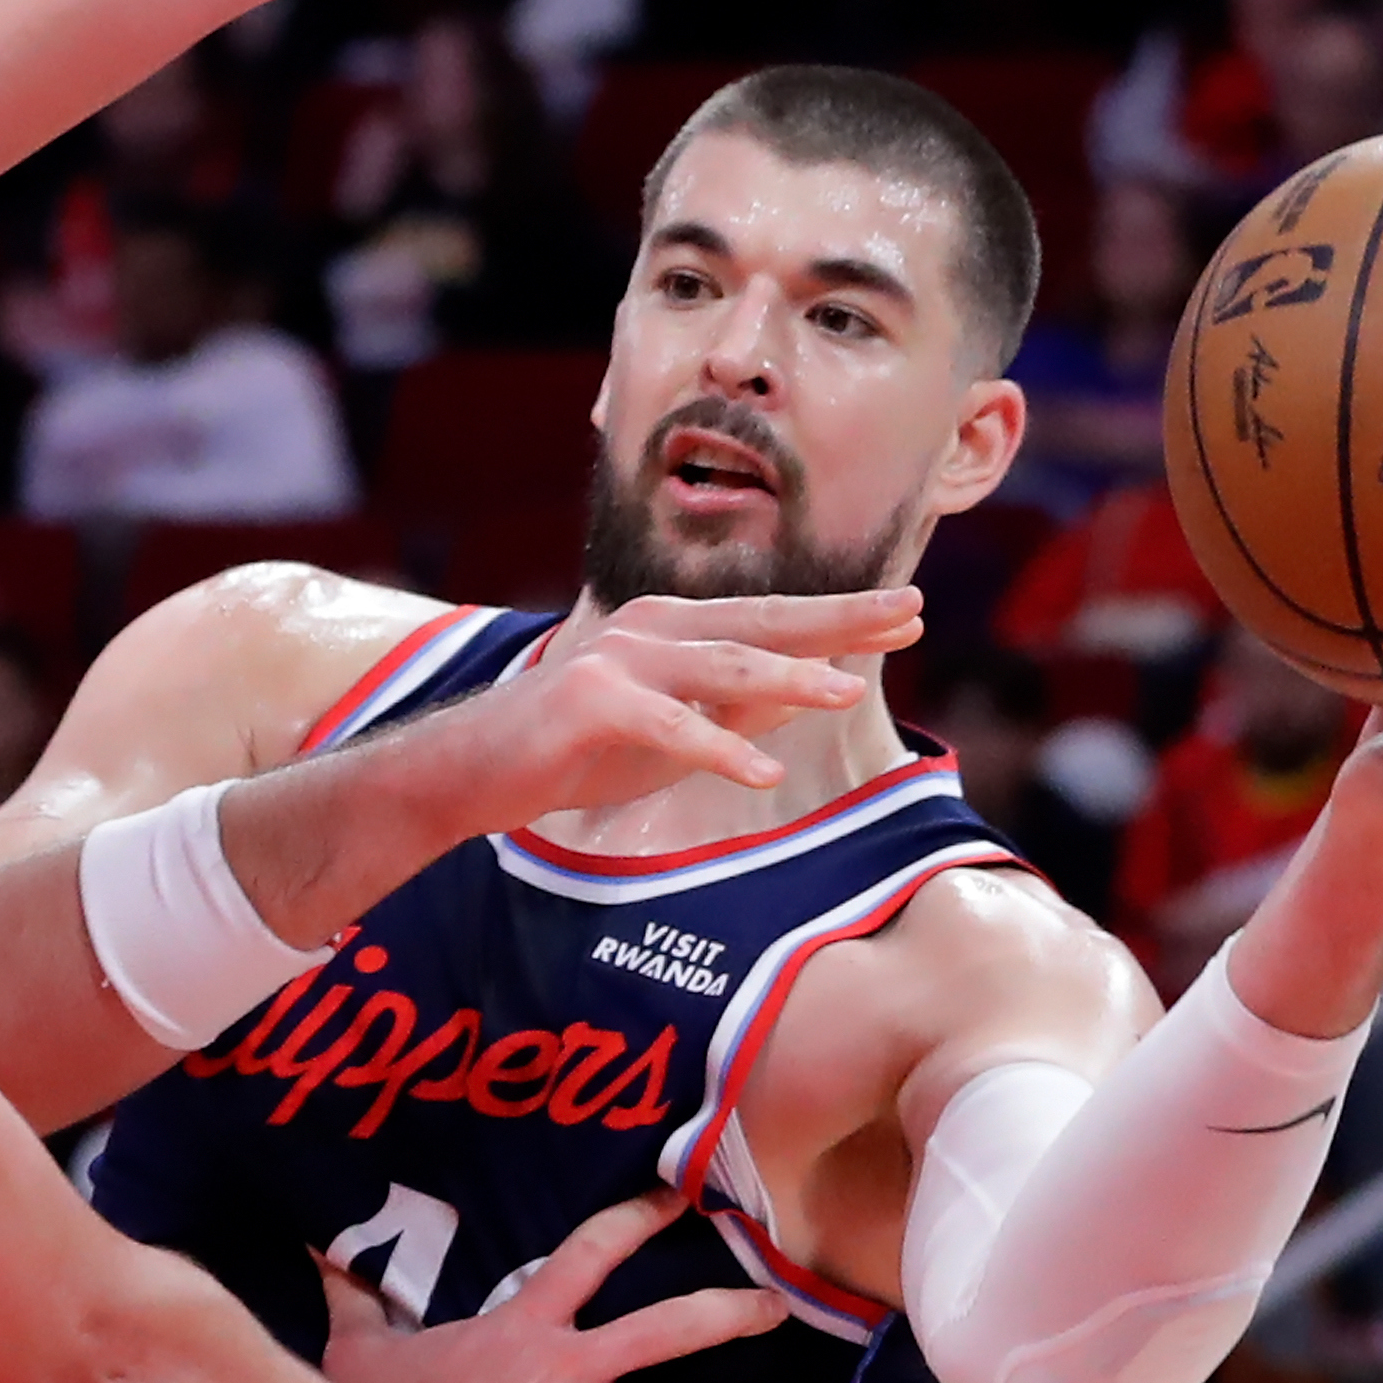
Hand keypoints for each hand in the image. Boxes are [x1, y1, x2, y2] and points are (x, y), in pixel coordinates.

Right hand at [322, 1190, 787, 1382]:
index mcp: (523, 1325)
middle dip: (730, 1313)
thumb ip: (357, 1297)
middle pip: (670, 1328)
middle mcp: (570, 1367)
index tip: (680, 1198)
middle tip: (776, 1305)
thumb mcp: (361, 1343)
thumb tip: (319, 1250)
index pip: (591, 1253)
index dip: (638, 1219)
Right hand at [398, 587, 925, 832]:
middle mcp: (652, 627)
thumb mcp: (672, 735)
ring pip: (723, 666)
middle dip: (839, 619)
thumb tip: (809, 694)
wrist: (473, 770)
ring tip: (851, 691)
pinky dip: (717, 747)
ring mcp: (620, 658)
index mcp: (675, 629)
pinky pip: (668, 725)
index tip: (908, 612)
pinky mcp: (591, 700)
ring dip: (792, 677)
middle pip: (762, 622)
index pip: (773, 619)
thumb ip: (733, 711)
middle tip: (907, 613)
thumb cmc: (574, 752)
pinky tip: (764, 770)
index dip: (842, 616)